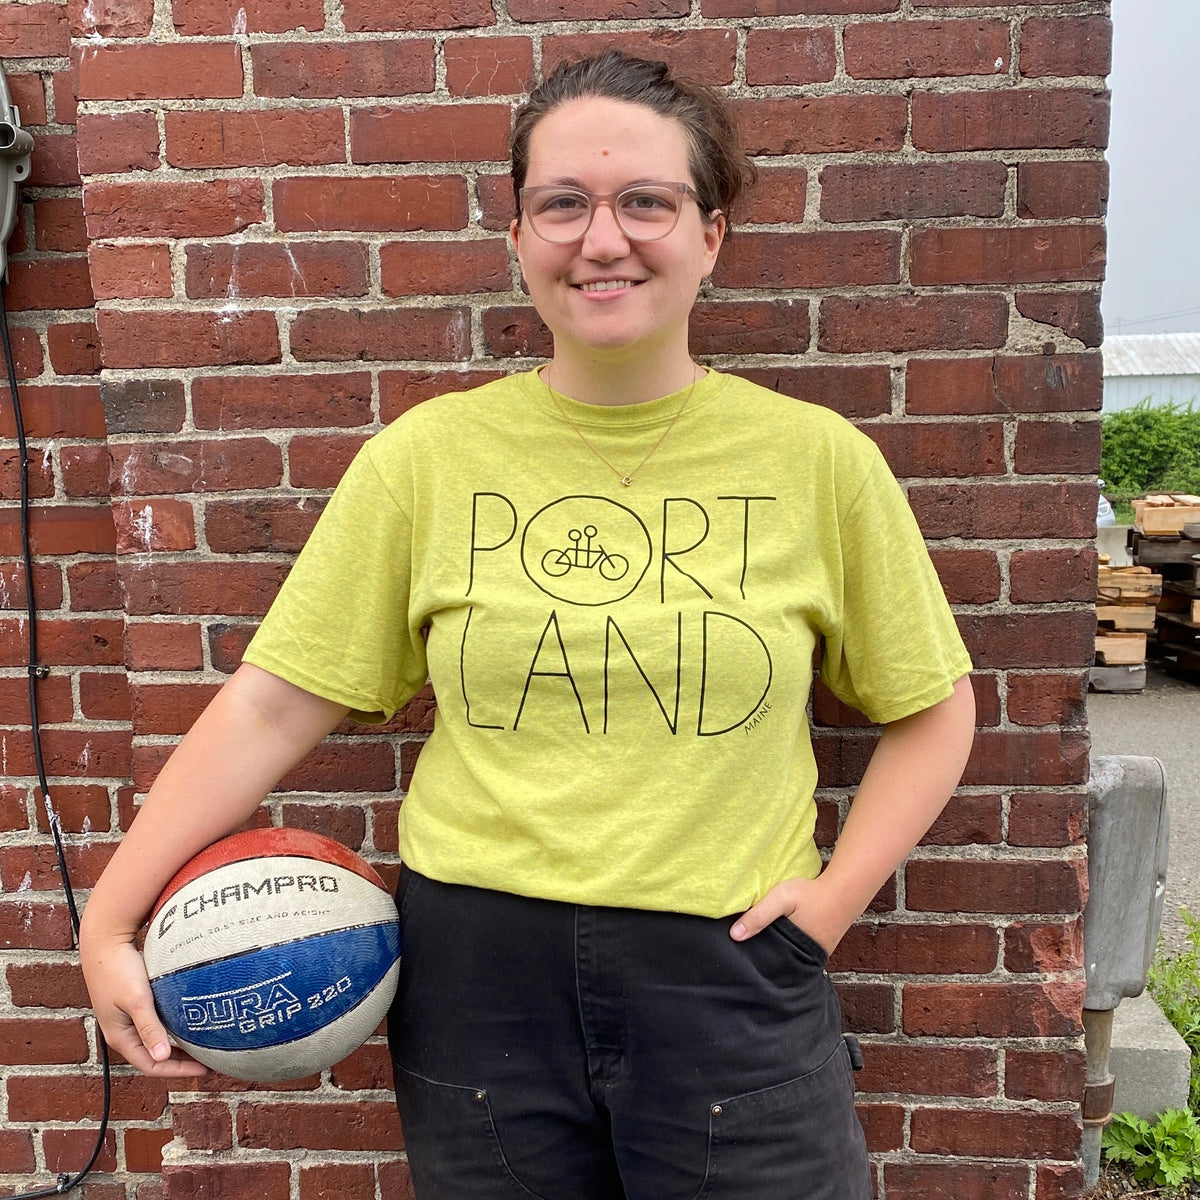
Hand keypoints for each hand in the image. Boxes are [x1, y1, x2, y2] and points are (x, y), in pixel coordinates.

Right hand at [81, 934, 207, 1077]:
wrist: (105, 941)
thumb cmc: (119, 970)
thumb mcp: (137, 1000)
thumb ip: (149, 1027)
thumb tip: (162, 1057)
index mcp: (120, 1036)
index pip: (151, 1065)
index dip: (178, 1071)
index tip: (204, 1070)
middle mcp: (123, 1031)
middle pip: (154, 1056)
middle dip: (180, 1062)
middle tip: (209, 1060)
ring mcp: (127, 1018)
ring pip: (156, 1040)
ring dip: (177, 1046)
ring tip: (202, 1046)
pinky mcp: (134, 1004)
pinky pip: (155, 1024)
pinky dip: (172, 1029)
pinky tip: (188, 1023)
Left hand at [729, 874, 859, 956]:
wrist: (844, 891)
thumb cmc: (812, 894)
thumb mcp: (782, 898)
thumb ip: (759, 915)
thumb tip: (734, 935)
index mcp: (794, 955)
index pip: (767, 966)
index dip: (752, 963)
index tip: (738, 958)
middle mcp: (805, 962)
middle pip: (776, 964)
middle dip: (761, 959)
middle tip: (743, 953)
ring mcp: (813, 958)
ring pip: (786, 959)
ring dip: (774, 953)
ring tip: (757, 945)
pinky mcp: (817, 950)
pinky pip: (796, 953)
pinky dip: (786, 947)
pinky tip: (777, 938)